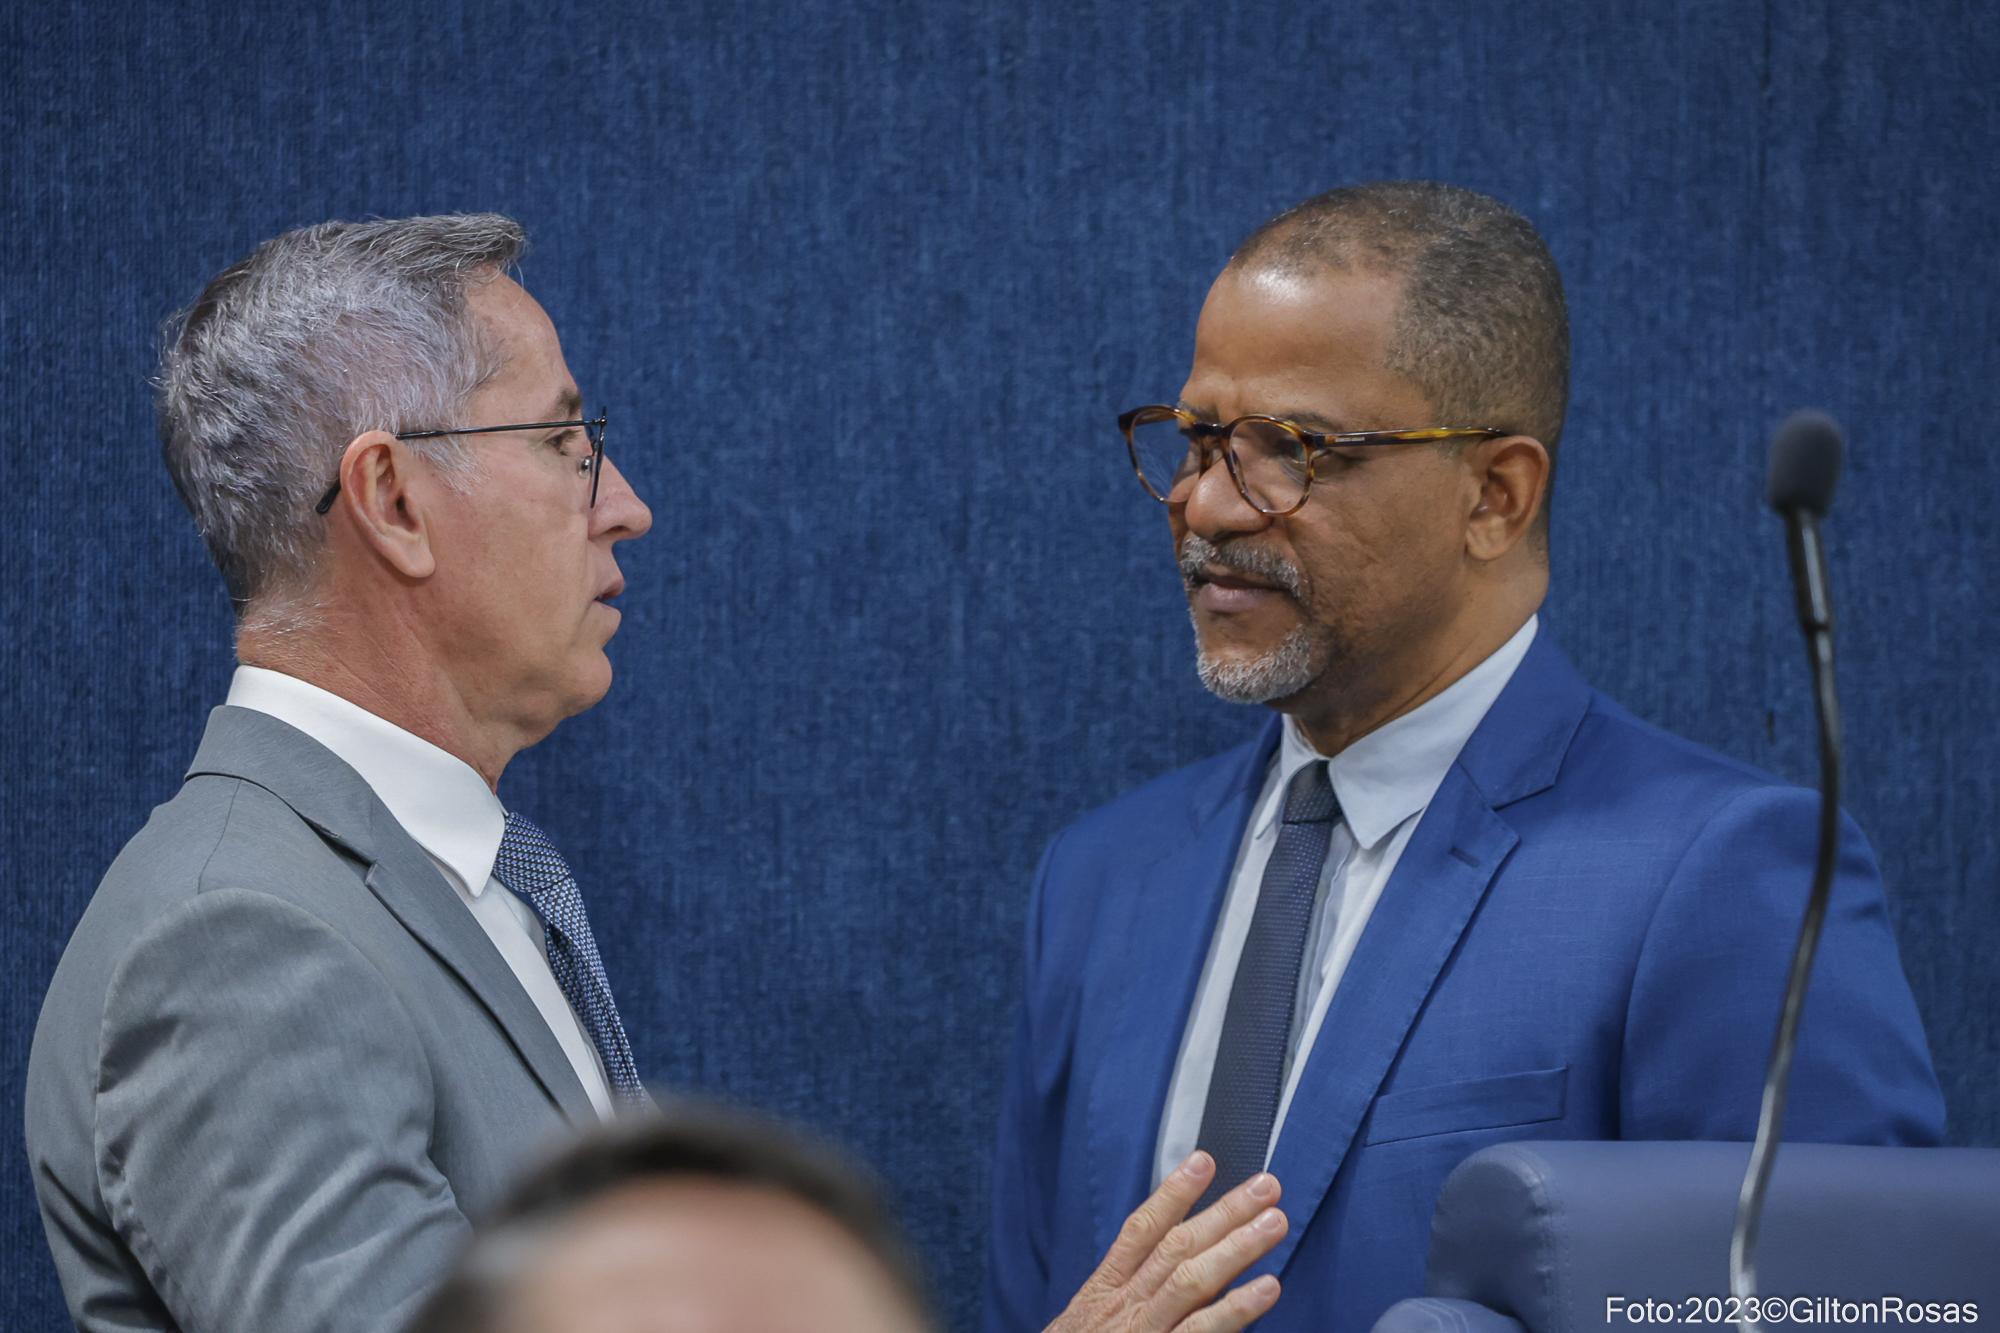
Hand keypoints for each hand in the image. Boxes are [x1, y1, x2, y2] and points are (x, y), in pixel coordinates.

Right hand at [1043, 1151, 1286, 1332]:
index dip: (1173, 1193)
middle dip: (1223, 1212)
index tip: (1204, 1160)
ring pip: (1191, 1281)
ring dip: (1237, 1247)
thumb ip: (1124, 1290)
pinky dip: (1236, 1309)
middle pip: (1176, 1247)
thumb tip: (1169, 1263)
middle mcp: (1123, 1307)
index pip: (1140, 1230)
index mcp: (1104, 1293)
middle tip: (1265, 1185)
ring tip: (1275, 1223)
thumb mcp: (1086, 1324)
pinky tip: (1268, 1288)